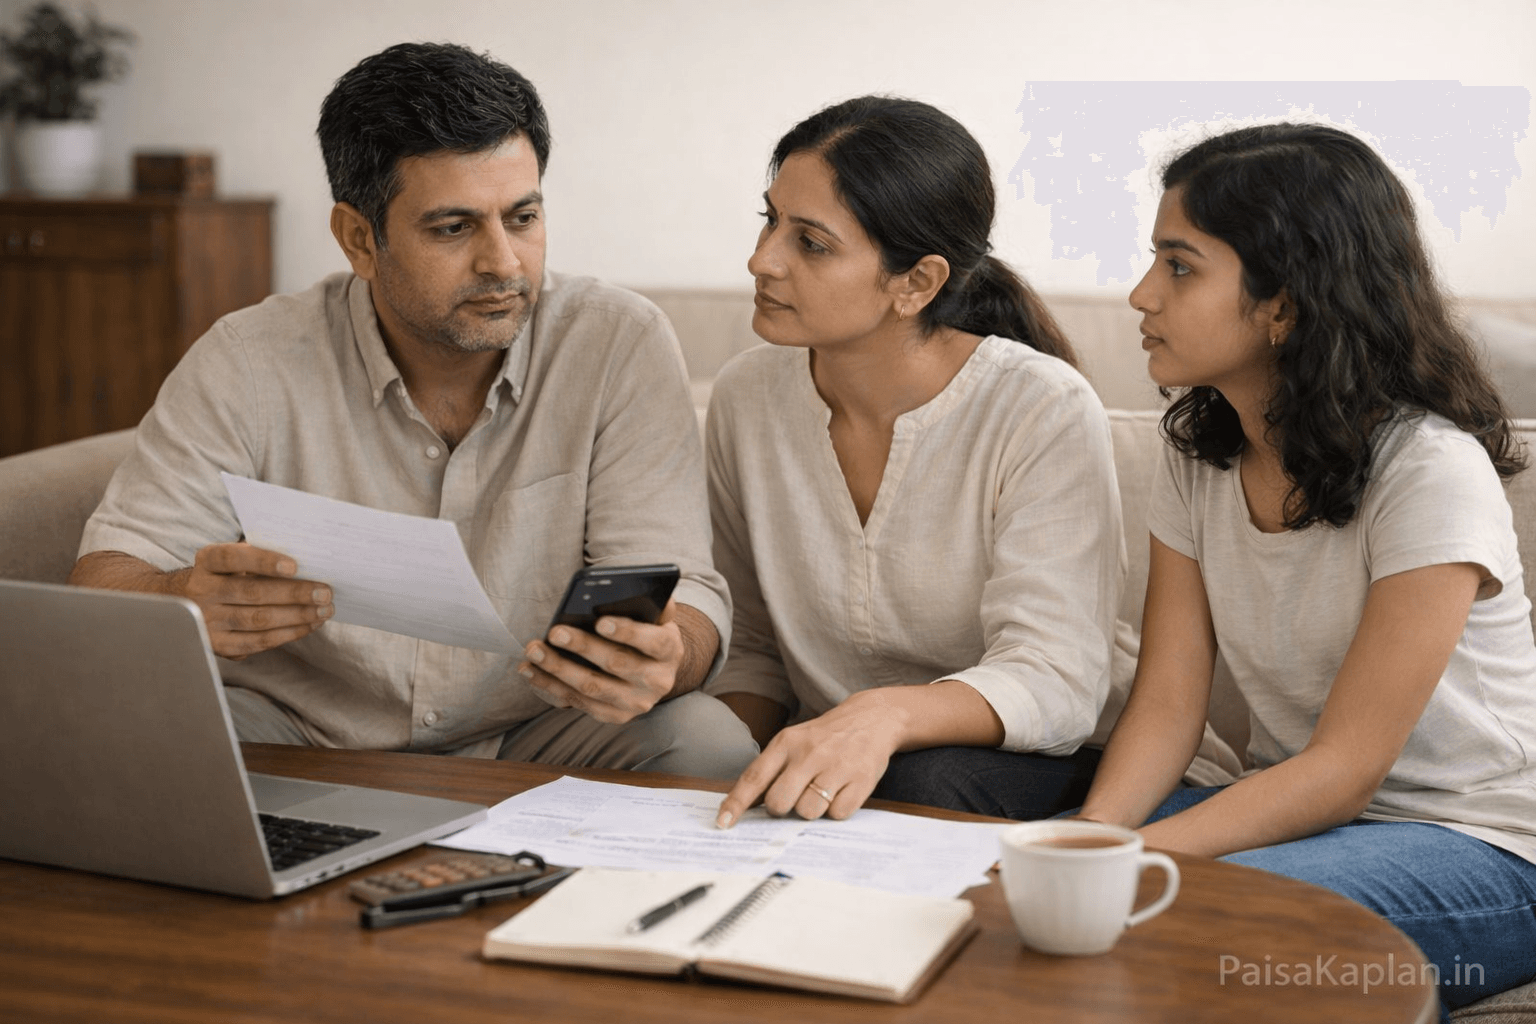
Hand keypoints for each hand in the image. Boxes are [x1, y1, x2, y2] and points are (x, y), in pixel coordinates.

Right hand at [172, 542, 332, 659]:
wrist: (185, 603)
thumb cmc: (225, 575)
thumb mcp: (232, 560)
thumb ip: (258, 556)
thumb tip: (305, 558)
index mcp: (206, 561)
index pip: (232, 558)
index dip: (263, 561)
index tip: (294, 565)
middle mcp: (202, 591)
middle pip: (252, 592)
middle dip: (294, 593)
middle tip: (325, 592)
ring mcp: (207, 620)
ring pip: (258, 620)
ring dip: (297, 615)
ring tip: (324, 610)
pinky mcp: (218, 645)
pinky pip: (257, 642)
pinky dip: (288, 634)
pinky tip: (308, 625)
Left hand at [518, 598, 688, 724]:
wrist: (654, 671)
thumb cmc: (647, 632)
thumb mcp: (656, 616)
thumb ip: (650, 601)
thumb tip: (633, 585)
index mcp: (670, 651)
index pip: (653, 642)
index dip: (628, 632)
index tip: (600, 621)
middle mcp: (657, 681)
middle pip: (617, 664)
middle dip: (583, 647)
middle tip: (554, 632)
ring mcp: (636, 703)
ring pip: (593, 688)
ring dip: (558, 669)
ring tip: (533, 650)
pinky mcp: (614, 715)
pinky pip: (578, 702)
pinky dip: (550, 686)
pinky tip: (530, 670)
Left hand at [714, 690, 906, 828]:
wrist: (872, 718)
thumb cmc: (824, 738)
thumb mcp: (793, 742)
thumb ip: (771, 770)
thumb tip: (746, 806)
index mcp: (786, 743)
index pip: (754, 778)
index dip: (736, 804)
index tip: (723, 823)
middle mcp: (809, 753)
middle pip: (779, 802)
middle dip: (782, 809)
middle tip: (795, 797)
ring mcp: (836, 767)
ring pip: (807, 812)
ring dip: (811, 811)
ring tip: (822, 792)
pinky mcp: (861, 780)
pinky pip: (837, 814)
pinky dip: (836, 810)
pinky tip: (841, 792)